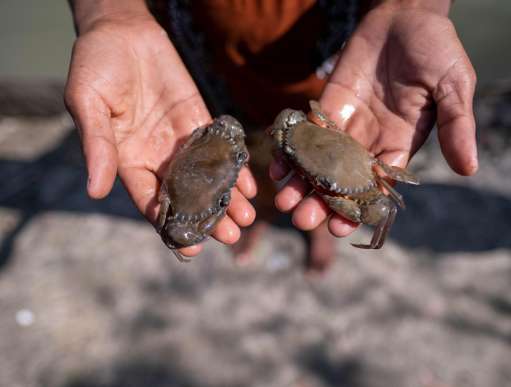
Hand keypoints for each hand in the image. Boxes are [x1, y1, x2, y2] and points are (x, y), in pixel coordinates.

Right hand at [65, 9, 255, 257]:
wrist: (123, 30)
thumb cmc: (97, 65)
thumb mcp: (89, 103)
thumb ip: (97, 145)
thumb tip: (96, 191)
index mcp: (127, 160)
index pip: (150, 201)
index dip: (169, 225)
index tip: (191, 247)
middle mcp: (156, 157)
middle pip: (185, 196)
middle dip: (207, 218)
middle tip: (230, 235)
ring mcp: (180, 141)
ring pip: (206, 178)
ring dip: (227, 199)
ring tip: (247, 218)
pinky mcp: (200, 121)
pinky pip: (220, 149)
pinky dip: (234, 168)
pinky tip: (250, 186)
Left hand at [271, 1, 476, 236]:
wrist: (404, 15)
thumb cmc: (436, 49)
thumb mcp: (453, 87)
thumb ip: (456, 125)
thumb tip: (469, 169)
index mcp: (399, 145)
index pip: (376, 186)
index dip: (358, 207)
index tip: (339, 227)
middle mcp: (369, 142)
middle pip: (341, 181)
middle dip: (321, 202)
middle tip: (302, 220)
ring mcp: (345, 125)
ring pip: (319, 162)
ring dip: (301, 183)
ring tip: (284, 201)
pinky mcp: (326, 106)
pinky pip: (306, 133)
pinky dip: (291, 149)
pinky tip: (276, 167)